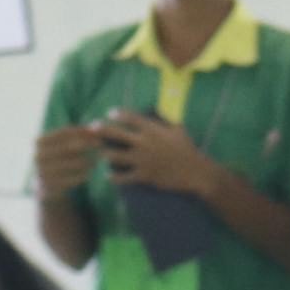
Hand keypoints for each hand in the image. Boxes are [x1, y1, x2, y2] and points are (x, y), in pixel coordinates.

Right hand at [35, 125, 102, 197]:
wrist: (44, 186)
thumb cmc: (58, 160)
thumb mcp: (62, 146)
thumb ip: (77, 135)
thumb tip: (98, 125)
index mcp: (39, 142)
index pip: (65, 132)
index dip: (83, 131)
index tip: (98, 132)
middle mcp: (38, 156)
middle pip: (70, 146)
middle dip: (88, 143)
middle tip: (101, 143)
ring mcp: (42, 172)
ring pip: (73, 163)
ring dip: (89, 160)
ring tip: (97, 158)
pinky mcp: (50, 186)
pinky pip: (73, 179)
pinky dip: (84, 174)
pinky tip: (90, 171)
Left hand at [96, 109, 214, 194]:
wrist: (197, 172)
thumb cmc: (189, 150)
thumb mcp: (179, 130)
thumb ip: (164, 121)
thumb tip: (155, 112)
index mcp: (153, 130)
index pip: (130, 117)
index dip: (117, 114)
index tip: (109, 113)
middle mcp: (144, 143)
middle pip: (115, 134)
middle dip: (101, 130)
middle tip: (92, 128)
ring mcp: (142, 159)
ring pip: (114, 156)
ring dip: (105, 154)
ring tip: (101, 154)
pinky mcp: (144, 175)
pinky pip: (123, 177)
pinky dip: (114, 178)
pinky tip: (108, 176)